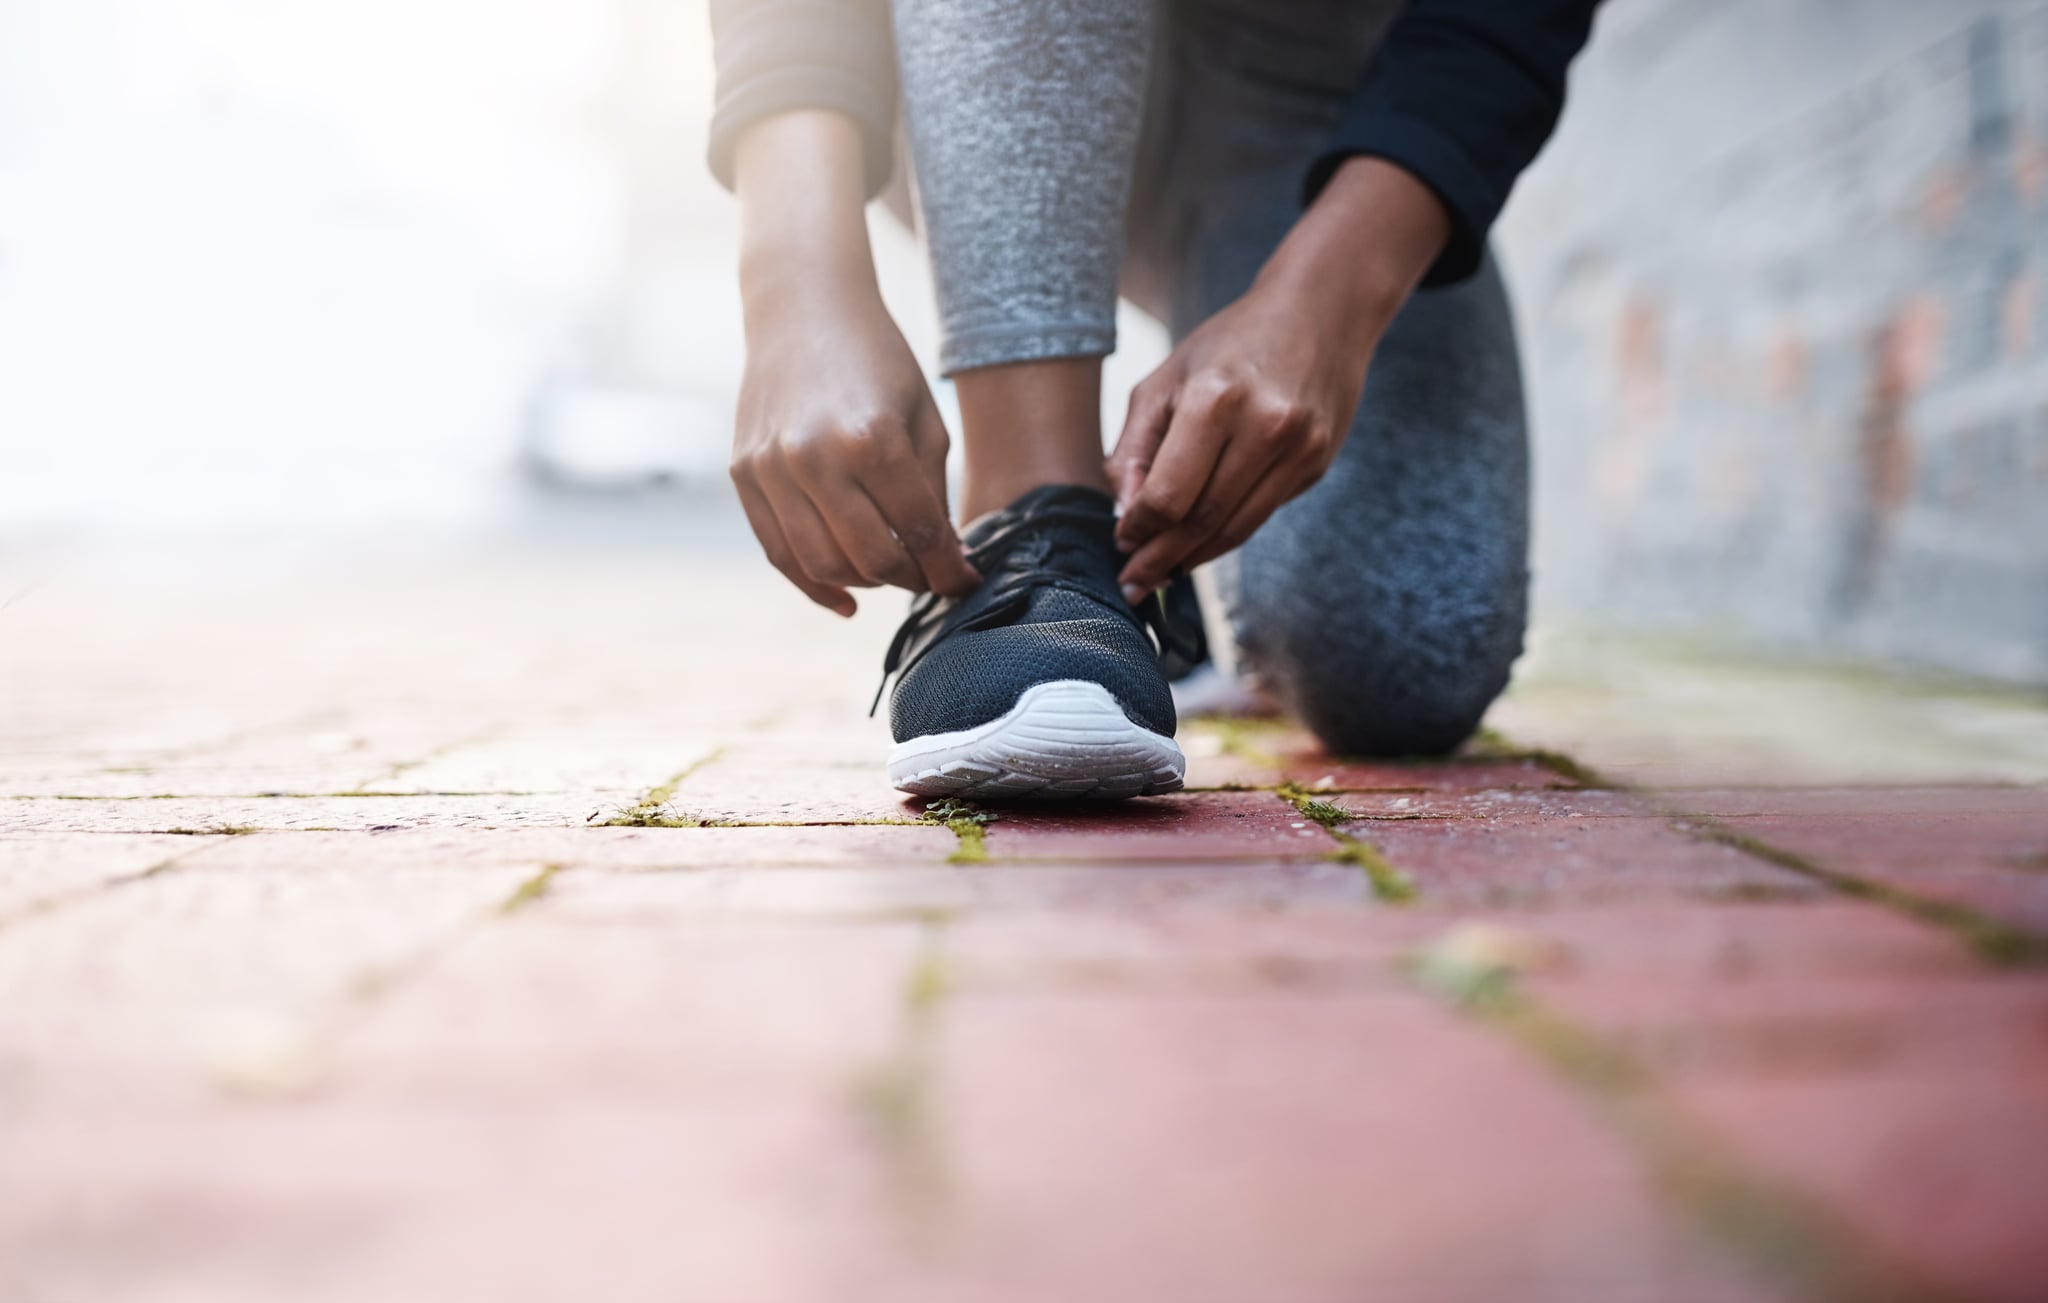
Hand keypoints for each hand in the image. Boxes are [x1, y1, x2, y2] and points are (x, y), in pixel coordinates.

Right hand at [732, 295, 976, 615]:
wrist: (803, 310)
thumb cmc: (877, 363)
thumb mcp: (924, 421)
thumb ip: (932, 495)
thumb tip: (946, 563)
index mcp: (873, 439)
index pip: (919, 531)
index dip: (948, 568)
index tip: (964, 582)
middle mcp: (815, 458)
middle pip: (872, 559)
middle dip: (910, 578)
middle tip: (928, 575)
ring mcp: (772, 469)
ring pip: (822, 565)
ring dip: (864, 582)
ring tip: (889, 572)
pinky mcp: (744, 474)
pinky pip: (778, 551)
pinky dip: (813, 584)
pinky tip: (845, 598)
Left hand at [1105, 157, 1450, 602]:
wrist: (1321, 313)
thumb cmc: (1230, 344)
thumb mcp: (1166, 379)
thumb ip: (1134, 447)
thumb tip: (1125, 513)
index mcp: (1216, 398)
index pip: (1168, 493)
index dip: (1139, 528)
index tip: (1121, 541)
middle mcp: (1264, 426)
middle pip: (1202, 519)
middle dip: (1161, 558)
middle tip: (1132, 583)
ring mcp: (1298, 449)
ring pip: (1234, 528)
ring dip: (1192, 559)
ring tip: (1159, 574)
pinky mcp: (1316, 464)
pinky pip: (1260, 515)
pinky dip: (1224, 536)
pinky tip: (1197, 547)